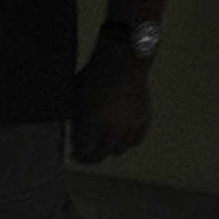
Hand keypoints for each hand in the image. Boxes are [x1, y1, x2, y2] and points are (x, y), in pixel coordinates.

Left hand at [69, 42, 151, 163]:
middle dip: (91, 156)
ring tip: (104, 140)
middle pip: (101, 155)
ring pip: (118, 150)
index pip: (84, 152)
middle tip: (86, 152)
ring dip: (109, 147)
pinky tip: (121, 135)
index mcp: (91, 123)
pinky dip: (126, 141)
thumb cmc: (94, 77)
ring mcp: (129, 127)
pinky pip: (134, 141)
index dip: (78, 155)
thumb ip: (76, 120)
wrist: (122, 63)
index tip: (75, 153)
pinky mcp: (143, 122)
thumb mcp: (75, 98)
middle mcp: (112, 129)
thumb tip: (76, 135)